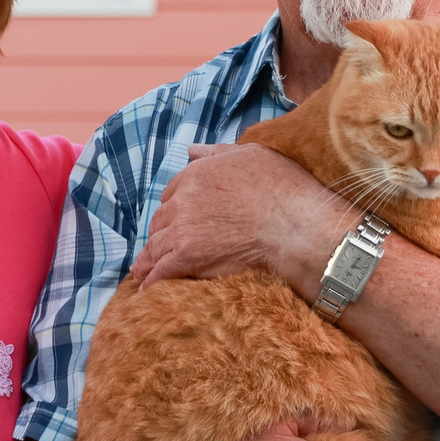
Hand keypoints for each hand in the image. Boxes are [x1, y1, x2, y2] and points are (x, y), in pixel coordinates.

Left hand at [133, 143, 346, 288]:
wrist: (295, 225)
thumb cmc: (283, 189)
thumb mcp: (252, 155)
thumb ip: (217, 152)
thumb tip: (192, 150)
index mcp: (197, 174)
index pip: (172, 192)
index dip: (175, 207)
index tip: (177, 220)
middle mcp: (184, 200)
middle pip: (161, 220)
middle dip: (161, 233)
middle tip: (160, 248)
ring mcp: (183, 229)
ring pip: (155, 246)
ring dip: (149, 260)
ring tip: (144, 272)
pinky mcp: (187, 257)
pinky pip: (160, 271)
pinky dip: (152, 281)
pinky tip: (148, 290)